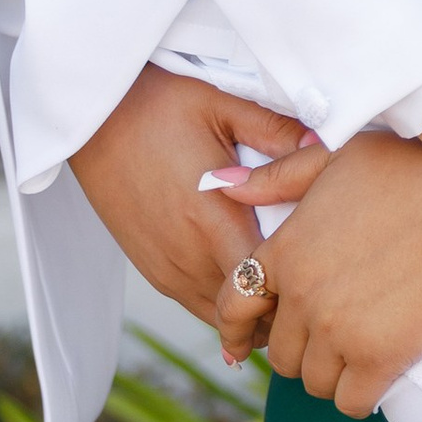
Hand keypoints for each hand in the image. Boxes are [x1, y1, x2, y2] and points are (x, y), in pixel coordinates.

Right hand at [68, 70, 314, 340]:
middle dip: (285, 303)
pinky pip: (196, 305)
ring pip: (222, 317)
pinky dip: (225, 302)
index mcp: (212, 219)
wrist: (92, 118)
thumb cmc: (157, 104)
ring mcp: (167, 268)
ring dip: (254, 309)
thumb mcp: (223, 105)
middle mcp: (188, 256)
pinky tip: (247, 280)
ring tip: (285, 285)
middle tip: (316, 281)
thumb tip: (329, 146)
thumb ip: (278, 132)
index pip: (268, 284)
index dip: (301, 285)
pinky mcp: (152, 270)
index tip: (326, 270)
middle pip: (250, 312)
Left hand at [254, 131, 421, 414]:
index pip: (233, 304)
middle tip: (334, 338)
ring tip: (360, 355)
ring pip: (313, 381)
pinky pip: (351, 402)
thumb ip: (280, 176)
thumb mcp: (342, 159)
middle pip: (279, 352)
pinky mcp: (378, 358)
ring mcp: (338, 329)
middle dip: (302, 349)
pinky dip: (362, 396)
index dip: (236, 328)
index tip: (245, 344)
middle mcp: (302, 293)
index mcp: (287, 248)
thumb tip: (218, 183)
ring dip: (333, 375)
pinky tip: (380, 377)